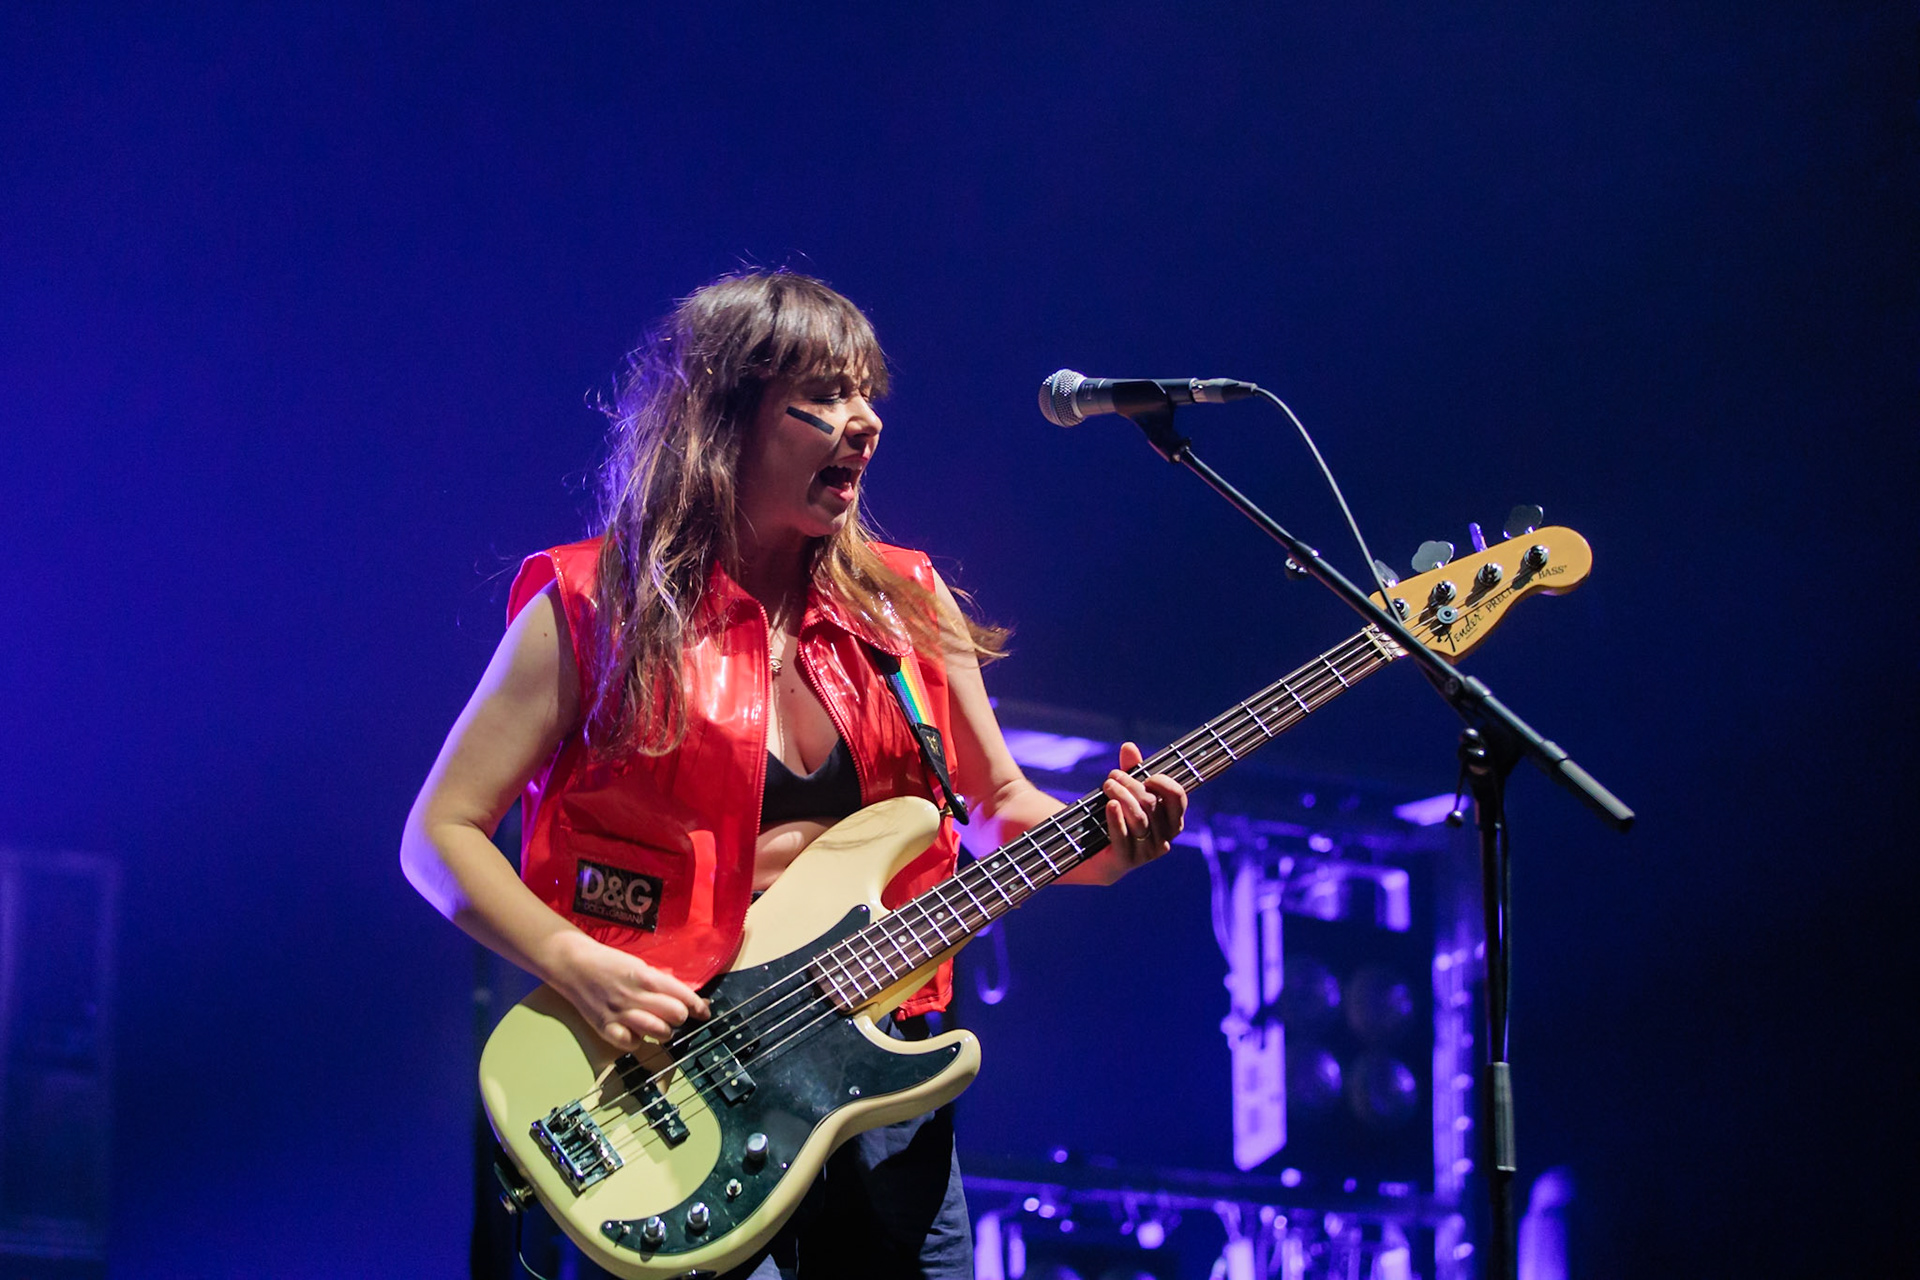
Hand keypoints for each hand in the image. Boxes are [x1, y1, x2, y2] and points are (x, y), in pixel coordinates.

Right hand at [548, 931, 710, 1050]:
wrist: (574, 964)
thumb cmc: (610, 963)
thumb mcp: (640, 966)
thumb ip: (661, 982)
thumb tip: (689, 998)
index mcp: (647, 976)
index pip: (683, 995)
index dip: (698, 1006)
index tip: (704, 1012)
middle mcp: (636, 995)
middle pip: (676, 1015)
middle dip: (680, 1017)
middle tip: (674, 1015)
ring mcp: (620, 1013)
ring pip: (660, 1031)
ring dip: (663, 1030)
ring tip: (658, 1025)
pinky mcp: (605, 1027)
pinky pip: (632, 1043)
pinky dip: (636, 1040)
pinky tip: (634, 1032)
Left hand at [1096, 741, 1186, 881]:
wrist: (1095, 854)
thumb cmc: (1117, 818)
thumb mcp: (1126, 792)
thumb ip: (1131, 770)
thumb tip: (1128, 746)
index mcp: (1172, 822)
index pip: (1178, 798)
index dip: (1163, 783)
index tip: (1146, 776)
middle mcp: (1164, 839)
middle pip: (1151, 804)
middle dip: (1131, 785)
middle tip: (1112, 776)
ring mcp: (1146, 852)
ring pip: (1138, 818)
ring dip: (1121, 796)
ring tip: (1107, 785)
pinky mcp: (1126, 861)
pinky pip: (1123, 836)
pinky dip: (1116, 819)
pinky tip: (1110, 805)